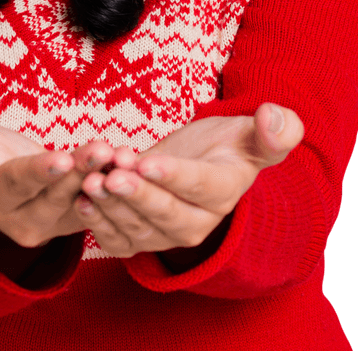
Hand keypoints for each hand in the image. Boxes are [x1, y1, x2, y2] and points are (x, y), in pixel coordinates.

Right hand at [0, 123, 117, 247]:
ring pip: (77, 201)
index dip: (38, 173)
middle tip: (102, 150)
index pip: (16, 185)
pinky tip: (128, 164)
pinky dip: (111, 185)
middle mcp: (19, 219)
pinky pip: (93, 204)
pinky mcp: (71, 219)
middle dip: (78, 172)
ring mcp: (48, 223)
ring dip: (100, 179)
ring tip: (118, 154)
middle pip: (53, 196)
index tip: (60, 158)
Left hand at [74, 103, 303, 257]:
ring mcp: (167, 234)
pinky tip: (83, 201)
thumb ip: (275, 129)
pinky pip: (121, 240)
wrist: (203, 164)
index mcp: (225, 191)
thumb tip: (273, 117)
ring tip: (91, 182)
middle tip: (112, 175)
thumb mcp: (252, 131)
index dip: (173, 176)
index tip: (146, 161)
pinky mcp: (142, 237)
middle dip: (138, 196)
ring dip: (112, 207)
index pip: (199, 186)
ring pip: (138, 228)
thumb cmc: (227, 144)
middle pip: (166, 214)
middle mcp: (198, 221)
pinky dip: (100, 224)